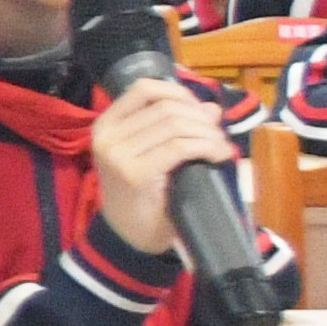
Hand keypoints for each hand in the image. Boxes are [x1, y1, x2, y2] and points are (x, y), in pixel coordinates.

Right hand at [84, 76, 233, 259]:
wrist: (128, 237)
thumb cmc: (140, 194)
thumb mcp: (153, 154)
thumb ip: (175, 127)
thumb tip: (211, 108)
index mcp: (106, 125)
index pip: (143, 89)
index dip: (178, 92)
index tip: (199, 110)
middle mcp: (107, 136)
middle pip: (165, 107)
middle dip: (200, 117)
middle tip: (217, 134)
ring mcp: (118, 155)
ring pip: (175, 125)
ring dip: (208, 133)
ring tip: (220, 146)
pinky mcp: (136, 174)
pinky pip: (180, 147)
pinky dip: (207, 147)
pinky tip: (219, 156)